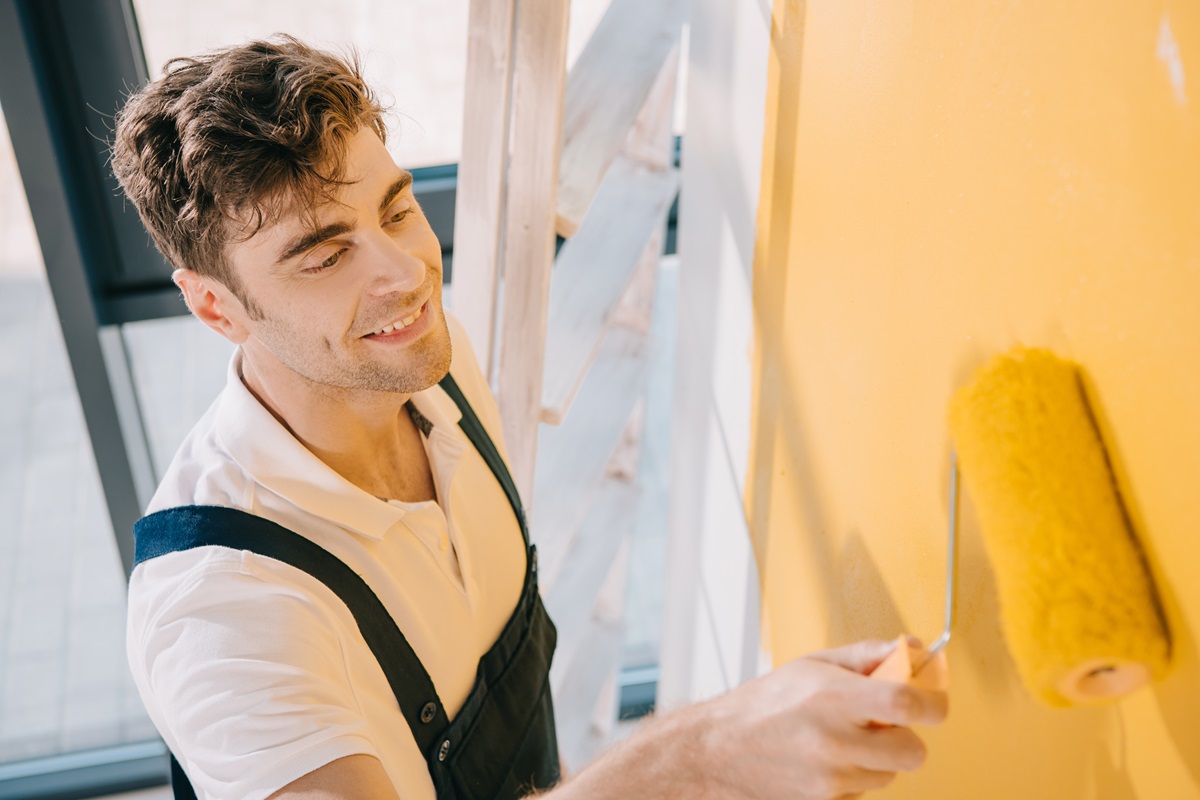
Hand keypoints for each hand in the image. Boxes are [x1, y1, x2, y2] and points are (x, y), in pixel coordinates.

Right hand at [693, 639, 948, 799]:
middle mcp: (832, 740)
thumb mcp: (812, 663)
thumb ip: (866, 655)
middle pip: (912, 752)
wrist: (716, 751)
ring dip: (875, 760)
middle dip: (904, 738)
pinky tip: (824, 764)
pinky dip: (852, 780)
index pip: (906, 703)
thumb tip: (914, 648)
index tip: (933, 704)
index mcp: (832, 696)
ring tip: (839, 742)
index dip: (932, 704)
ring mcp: (828, 778)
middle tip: (880, 725)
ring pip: (888, 775)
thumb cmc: (763, 704)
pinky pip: (862, 794)